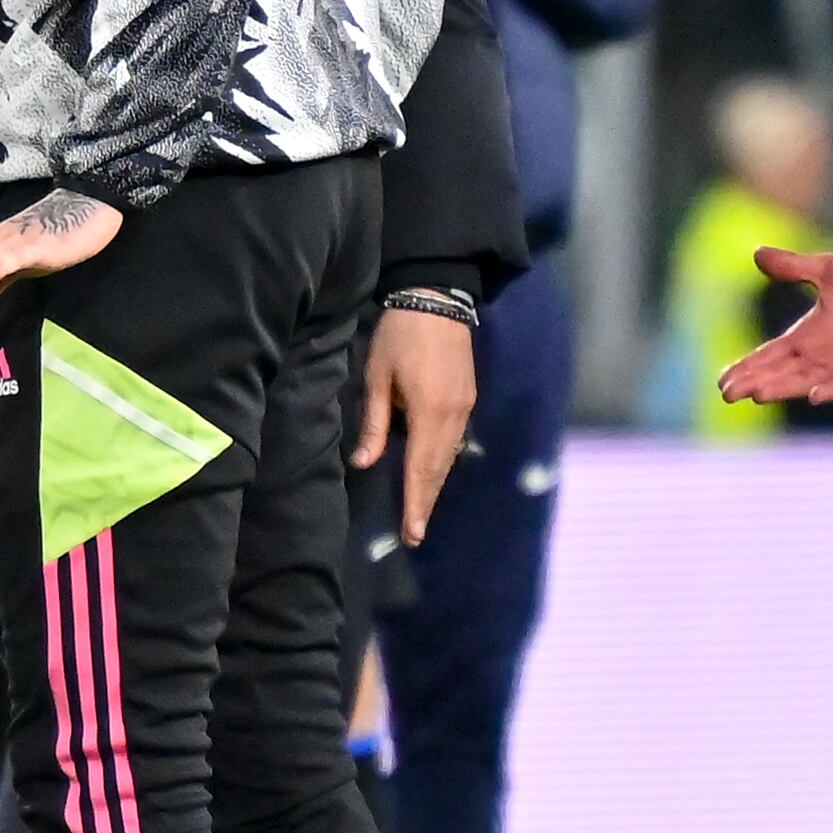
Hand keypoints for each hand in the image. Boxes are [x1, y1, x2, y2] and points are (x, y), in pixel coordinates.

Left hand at [349, 303, 480, 545]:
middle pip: (439, 469)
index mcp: (428, 411)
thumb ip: (373, 423)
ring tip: (420, 509)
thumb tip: (363, 462)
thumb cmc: (399, 335)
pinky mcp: (469, 398)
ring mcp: (465, 407)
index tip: (412, 533)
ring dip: (434, 484)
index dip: (415, 503)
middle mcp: (453, 416)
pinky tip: (431, 472)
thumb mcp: (377, 377)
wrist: (437, 299)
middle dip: (426, 502)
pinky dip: (442, 462)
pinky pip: (455, 440)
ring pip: (449, 457)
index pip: (419, 469)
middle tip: (415, 534)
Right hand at [717, 246, 832, 405]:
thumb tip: (755, 254)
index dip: (748, 367)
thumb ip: (793, 266)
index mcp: (808, 335)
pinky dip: (832, 391)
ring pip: (807, 382)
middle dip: (756, 383)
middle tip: (728, 395)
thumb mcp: (826, 268)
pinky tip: (813, 396)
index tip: (723, 379)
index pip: (770, 355)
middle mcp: (822, 356)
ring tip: (758, 395)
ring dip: (783, 389)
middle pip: (781, 373)